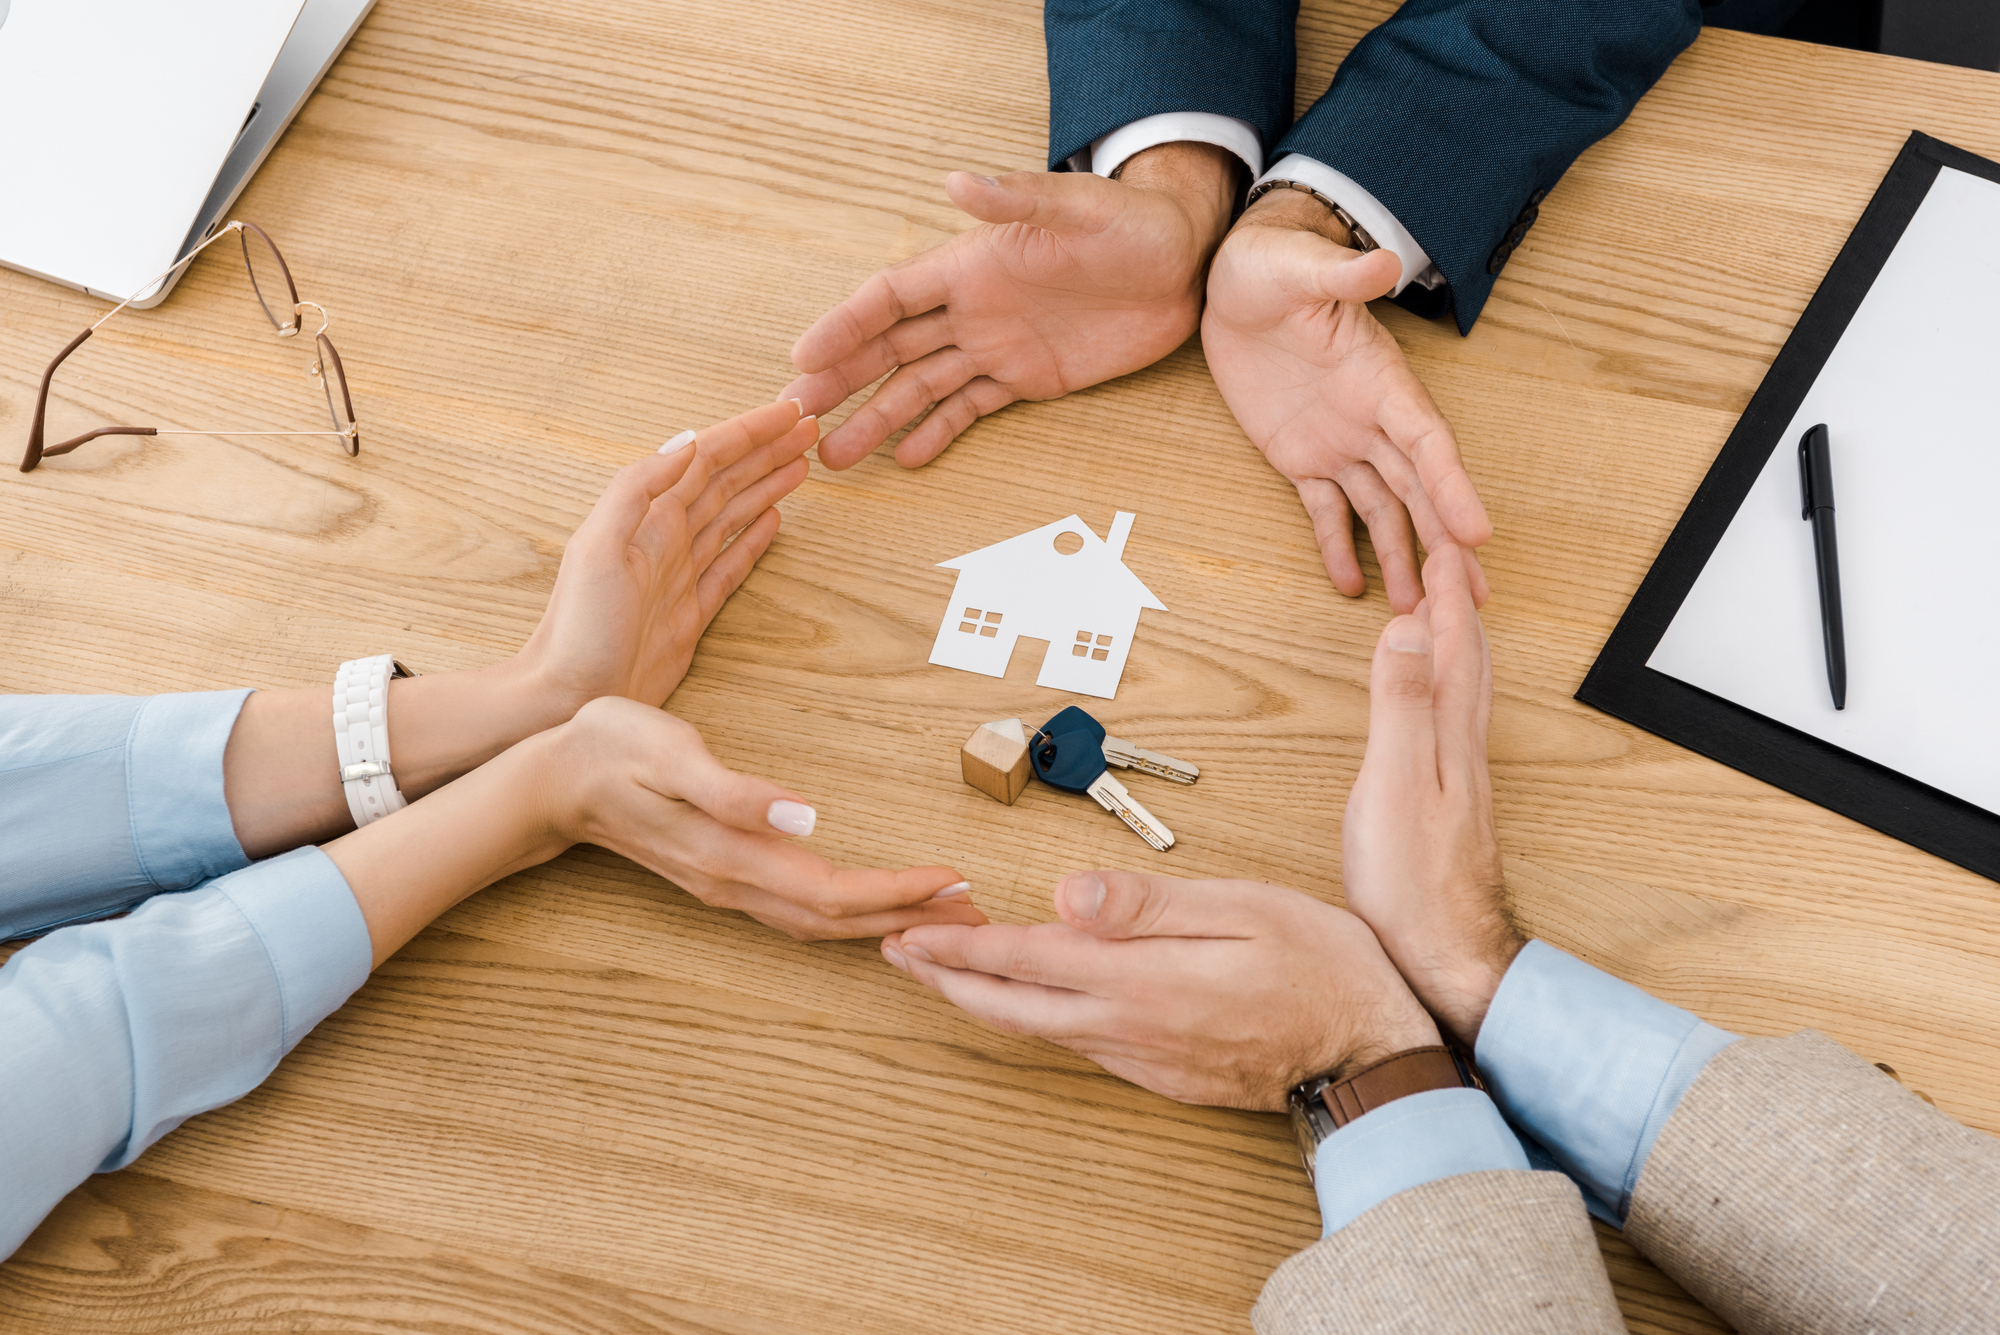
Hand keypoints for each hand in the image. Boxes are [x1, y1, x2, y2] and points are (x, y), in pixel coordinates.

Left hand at [516, 399, 817, 712]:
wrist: (567, 694)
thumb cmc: (577, 627)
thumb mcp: (598, 547)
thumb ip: (636, 489)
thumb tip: (686, 443)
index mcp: (648, 518)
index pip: (708, 459)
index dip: (751, 433)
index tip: (791, 412)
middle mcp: (667, 539)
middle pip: (728, 480)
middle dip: (767, 451)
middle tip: (809, 428)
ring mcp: (681, 575)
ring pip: (734, 515)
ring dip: (766, 485)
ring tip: (800, 465)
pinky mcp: (692, 613)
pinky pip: (731, 564)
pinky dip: (753, 538)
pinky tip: (773, 519)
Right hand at [549, 697, 988, 940]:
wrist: (550, 778)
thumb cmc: (609, 750)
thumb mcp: (672, 752)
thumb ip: (736, 790)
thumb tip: (804, 813)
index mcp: (732, 857)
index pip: (833, 891)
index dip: (897, 891)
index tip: (953, 880)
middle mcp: (735, 884)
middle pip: (838, 919)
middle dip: (909, 917)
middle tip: (975, 912)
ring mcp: (728, 885)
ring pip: (820, 921)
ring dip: (883, 919)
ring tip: (941, 910)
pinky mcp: (724, 873)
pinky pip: (799, 910)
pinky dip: (846, 914)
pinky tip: (870, 905)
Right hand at [782, 142, 1238, 468]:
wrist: (1185, 262)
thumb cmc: (1131, 222)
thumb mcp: (1078, 208)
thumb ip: (1018, 199)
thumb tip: (957, 182)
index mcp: (971, 264)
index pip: (889, 298)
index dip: (844, 325)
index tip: (803, 356)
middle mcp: (972, 308)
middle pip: (890, 347)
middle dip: (842, 380)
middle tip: (798, 414)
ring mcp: (997, 345)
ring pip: (921, 386)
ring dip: (879, 418)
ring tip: (835, 455)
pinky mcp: (1028, 378)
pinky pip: (971, 409)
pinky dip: (938, 433)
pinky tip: (906, 460)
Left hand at [879, 870, 1437, 1111]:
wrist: (1373, 1054)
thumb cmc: (1321, 966)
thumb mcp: (1242, 909)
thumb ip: (1148, 904)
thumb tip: (1065, 896)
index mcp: (1140, 980)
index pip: (1025, 959)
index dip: (959, 946)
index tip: (909, 932)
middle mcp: (1128, 1028)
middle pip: (1011, 1007)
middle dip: (946, 979)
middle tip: (898, 954)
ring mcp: (1143, 1058)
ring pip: (1039, 1030)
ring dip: (985, 999)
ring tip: (946, 970)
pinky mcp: (1162, 1074)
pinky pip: (1078, 1045)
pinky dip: (1034, 1017)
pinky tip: (1030, 1001)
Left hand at [1202, 190, 1491, 612]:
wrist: (1232, 279)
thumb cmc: (1273, 263)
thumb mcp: (1300, 266)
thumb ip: (1342, 275)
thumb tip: (1384, 262)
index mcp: (1381, 378)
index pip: (1428, 442)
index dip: (1454, 488)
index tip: (1477, 535)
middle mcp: (1370, 417)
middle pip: (1418, 489)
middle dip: (1444, 542)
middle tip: (1471, 597)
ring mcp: (1339, 440)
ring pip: (1380, 508)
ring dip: (1400, 556)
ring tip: (1414, 609)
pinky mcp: (1301, 455)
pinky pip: (1324, 509)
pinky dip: (1337, 546)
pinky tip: (1350, 586)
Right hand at [1341, 546, 1522, 1045]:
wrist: (1445, 957)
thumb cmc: (1413, 884)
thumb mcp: (1394, 785)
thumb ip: (1400, 706)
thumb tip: (1409, 631)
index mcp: (1450, 736)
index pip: (1452, 648)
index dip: (1444, 596)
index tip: (1441, 546)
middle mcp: (1463, 750)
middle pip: (1470, 662)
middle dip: (1460, 608)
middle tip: (1451, 564)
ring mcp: (1460, 778)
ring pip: (1465, 692)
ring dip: (1458, 646)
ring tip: (1448, 617)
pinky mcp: (1448, 804)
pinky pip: (1452, 721)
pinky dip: (1446, 689)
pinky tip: (1435, 703)